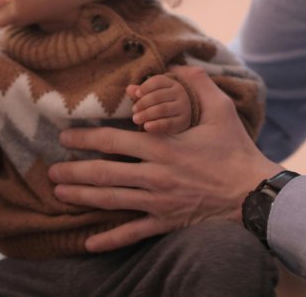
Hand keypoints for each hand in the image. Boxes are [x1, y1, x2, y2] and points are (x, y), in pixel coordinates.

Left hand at [48, 66, 281, 251]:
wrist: (254, 194)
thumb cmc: (237, 151)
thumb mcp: (221, 110)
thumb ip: (198, 84)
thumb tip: (180, 63)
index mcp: (162, 147)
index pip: (113, 142)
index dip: (85, 139)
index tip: (65, 137)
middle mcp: (154, 176)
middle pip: (103, 174)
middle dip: (74, 172)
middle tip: (51, 171)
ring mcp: (158, 202)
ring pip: (111, 201)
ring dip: (82, 198)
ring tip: (59, 194)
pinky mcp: (166, 222)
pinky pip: (133, 233)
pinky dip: (110, 239)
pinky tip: (89, 243)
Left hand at [128, 75, 191, 133]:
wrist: (182, 116)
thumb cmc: (162, 102)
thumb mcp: (153, 94)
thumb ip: (140, 92)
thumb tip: (129, 89)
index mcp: (171, 84)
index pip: (157, 81)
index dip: (145, 87)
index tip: (136, 94)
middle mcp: (179, 93)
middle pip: (158, 96)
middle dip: (143, 103)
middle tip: (133, 109)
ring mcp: (182, 107)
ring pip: (162, 109)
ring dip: (146, 114)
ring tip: (135, 119)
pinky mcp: (182, 121)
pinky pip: (168, 123)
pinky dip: (155, 125)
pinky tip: (146, 126)